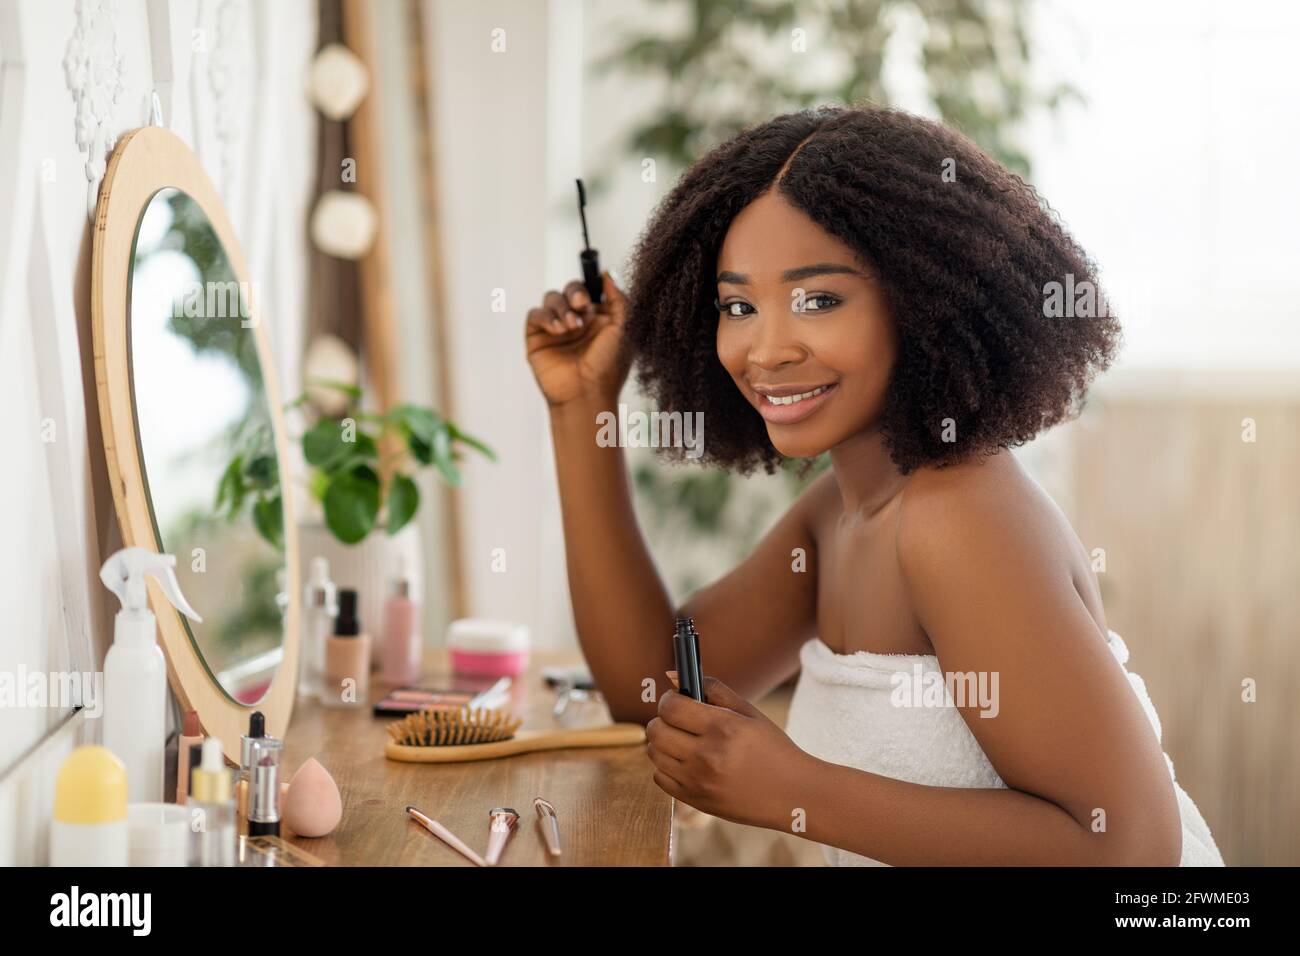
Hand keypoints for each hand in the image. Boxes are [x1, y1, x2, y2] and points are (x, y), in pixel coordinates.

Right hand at [524, 272, 630, 407]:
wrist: (586, 393)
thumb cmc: (608, 366)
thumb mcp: (623, 329)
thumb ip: (618, 299)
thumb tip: (607, 274)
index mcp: (598, 317)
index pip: (589, 288)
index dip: (589, 284)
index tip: (593, 290)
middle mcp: (577, 320)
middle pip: (569, 289)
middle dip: (575, 291)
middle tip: (581, 304)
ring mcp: (556, 328)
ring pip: (552, 298)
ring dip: (562, 307)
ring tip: (572, 327)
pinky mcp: (538, 337)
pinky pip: (536, 314)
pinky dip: (546, 317)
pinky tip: (558, 330)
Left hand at [646, 676, 811, 830]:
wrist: (792, 794)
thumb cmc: (772, 749)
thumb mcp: (749, 713)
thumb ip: (711, 688)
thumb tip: (672, 675)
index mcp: (724, 728)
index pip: (670, 707)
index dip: (668, 699)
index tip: (677, 700)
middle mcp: (708, 756)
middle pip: (656, 730)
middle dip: (662, 719)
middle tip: (678, 719)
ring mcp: (699, 782)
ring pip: (654, 753)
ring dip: (662, 742)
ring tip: (683, 740)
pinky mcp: (695, 800)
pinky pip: (659, 777)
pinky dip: (666, 766)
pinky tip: (687, 762)